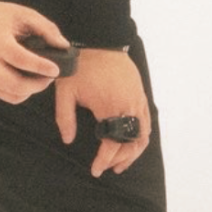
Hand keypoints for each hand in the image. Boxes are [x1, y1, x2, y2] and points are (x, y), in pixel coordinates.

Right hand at [0, 2, 69, 104]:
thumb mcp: (23, 13)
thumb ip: (45, 28)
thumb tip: (63, 45)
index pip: (19, 59)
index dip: (40, 66)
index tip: (55, 69)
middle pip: (15, 83)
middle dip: (38, 84)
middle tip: (51, 76)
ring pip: (12, 93)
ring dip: (31, 90)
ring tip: (42, 78)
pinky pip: (6, 96)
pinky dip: (21, 94)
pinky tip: (30, 82)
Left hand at [54, 48, 151, 176]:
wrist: (100, 41)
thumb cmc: (81, 66)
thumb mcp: (66, 92)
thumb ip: (65, 118)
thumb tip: (68, 140)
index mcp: (111, 108)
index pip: (112, 144)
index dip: (104, 160)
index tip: (96, 170)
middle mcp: (130, 106)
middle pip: (132, 144)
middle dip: (120, 159)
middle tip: (107, 168)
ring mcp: (138, 100)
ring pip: (143, 134)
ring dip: (133, 151)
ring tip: (120, 162)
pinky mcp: (141, 94)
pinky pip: (146, 121)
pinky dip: (140, 136)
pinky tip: (129, 141)